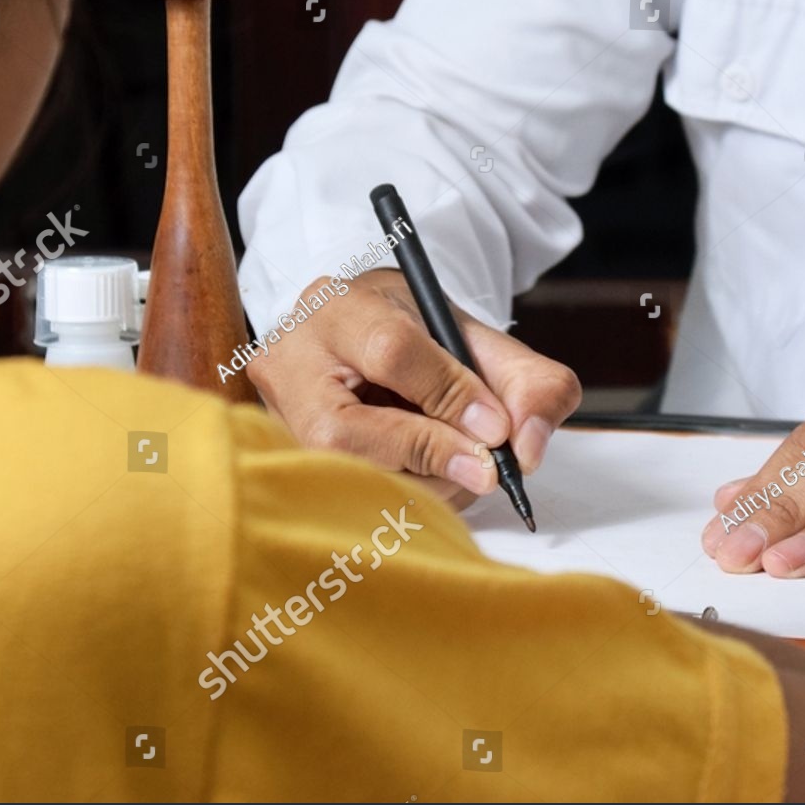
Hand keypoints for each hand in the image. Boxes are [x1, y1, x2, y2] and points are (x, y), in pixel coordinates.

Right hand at [248, 270, 580, 505]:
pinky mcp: (281, 458)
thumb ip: (528, 384)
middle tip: (486, 469)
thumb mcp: (482, 342)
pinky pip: (344, 498)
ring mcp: (274, 413)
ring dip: (421, 485)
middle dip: (429, 455)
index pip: (391, 353)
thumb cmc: (424, 342)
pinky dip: (401, 498)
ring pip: (344, 475)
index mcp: (341, 307)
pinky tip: (427, 477)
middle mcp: (289, 358)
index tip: (497, 429)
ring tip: (458, 464)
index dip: (450, 397)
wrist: (370, 344)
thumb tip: (529, 448)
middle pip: (347, 431)